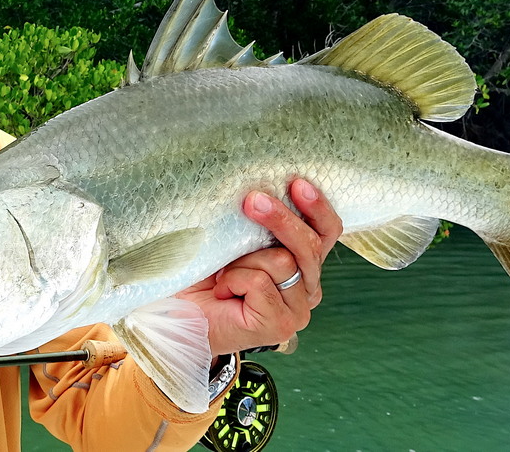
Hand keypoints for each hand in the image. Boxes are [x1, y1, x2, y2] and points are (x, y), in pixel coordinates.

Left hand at [177, 179, 342, 356]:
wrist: (182, 315)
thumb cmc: (207, 275)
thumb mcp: (236, 240)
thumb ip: (257, 225)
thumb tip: (261, 191)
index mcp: (304, 264)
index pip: (327, 232)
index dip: (317, 208)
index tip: (297, 183)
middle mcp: (308, 287)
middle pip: (309, 245)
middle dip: (281, 219)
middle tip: (252, 201)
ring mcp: (297, 309)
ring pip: (283, 262)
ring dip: (244, 260)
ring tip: (224, 273)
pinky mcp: (281, 325)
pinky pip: (260, 282)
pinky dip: (235, 279)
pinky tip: (224, 291)